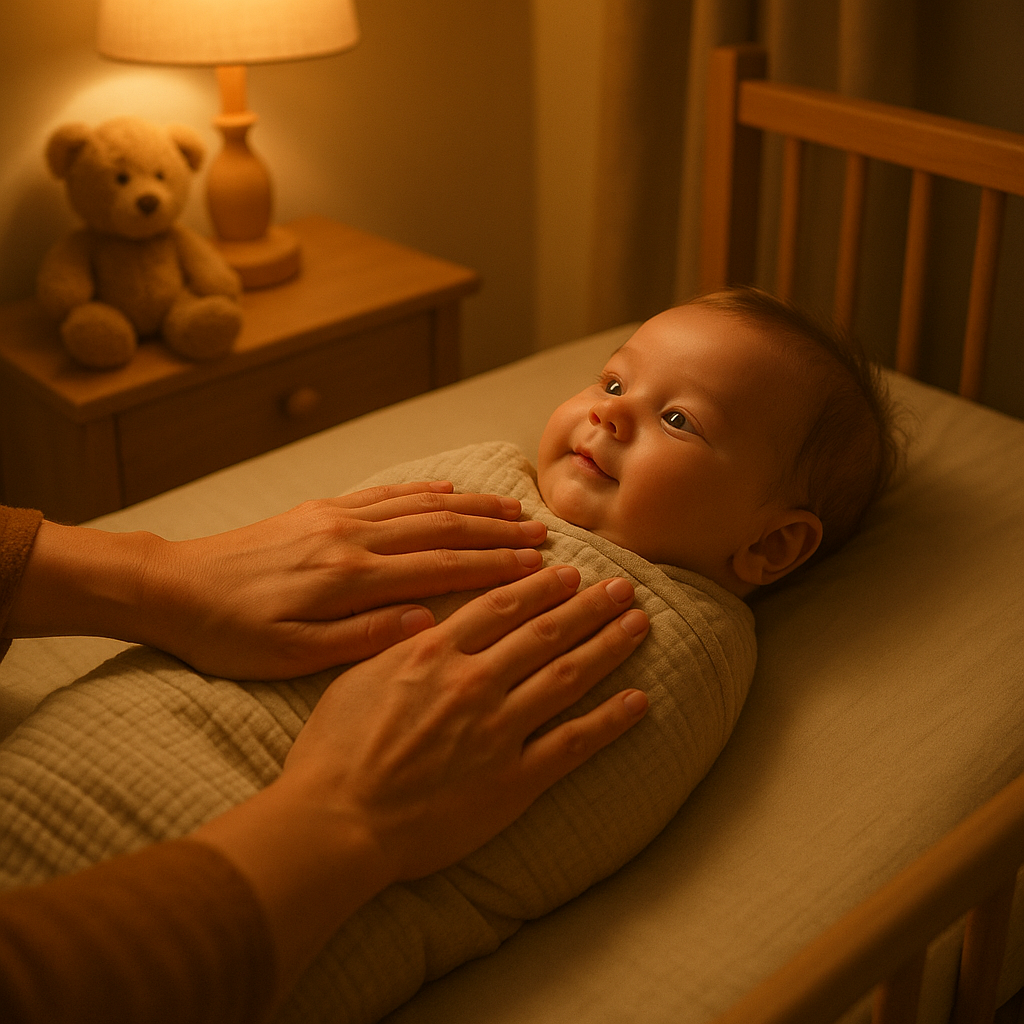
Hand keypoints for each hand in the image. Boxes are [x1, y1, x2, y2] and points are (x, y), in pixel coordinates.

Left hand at [4, 482, 548, 678]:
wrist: (173, 587)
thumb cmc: (230, 633)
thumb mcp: (291, 655)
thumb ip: (362, 637)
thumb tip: (426, 622)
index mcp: (350, 578)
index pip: (441, 568)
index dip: (496, 567)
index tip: (539, 567)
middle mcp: (352, 537)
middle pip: (442, 528)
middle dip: (499, 533)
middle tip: (545, 538)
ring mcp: (338, 517)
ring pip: (422, 505)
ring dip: (473, 507)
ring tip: (516, 511)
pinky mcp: (323, 509)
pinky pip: (387, 494)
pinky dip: (427, 491)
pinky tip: (453, 490)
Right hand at [192, 565, 649, 997]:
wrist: (338, 820)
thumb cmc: (336, 750)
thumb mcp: (358, 676)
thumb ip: (402, 644)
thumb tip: (430, 618)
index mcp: (435, 652)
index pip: (502, 607)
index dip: (541, 587)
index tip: (569, 573)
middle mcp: (474, 682)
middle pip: (545, 632)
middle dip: (588, 606)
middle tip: (622, 587)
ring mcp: (498, 729)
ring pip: (567, 676)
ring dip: (607, 646)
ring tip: (637, 624)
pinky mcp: (514, 779)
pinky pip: (573, 743)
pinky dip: (610, 720)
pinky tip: (637, 700)